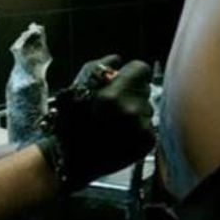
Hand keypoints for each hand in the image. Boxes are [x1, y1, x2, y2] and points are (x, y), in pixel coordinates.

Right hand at [37, 57, 154, 191]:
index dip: (131, 73)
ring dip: (135, 111)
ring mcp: (141, 129)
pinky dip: (138, 128)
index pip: (141, 69)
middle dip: (131, 93)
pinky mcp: (147, 143)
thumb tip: (119, 59)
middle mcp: (131, 111)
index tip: (123, 80)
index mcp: (113, 96)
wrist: (70, 160)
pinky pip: (149, 125)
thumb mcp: (78, 87)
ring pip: (146, 107)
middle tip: (114, 106)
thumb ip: (99, 67)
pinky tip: (122, 135)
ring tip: (116, 123)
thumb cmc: (70, 121)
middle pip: (144, 88)